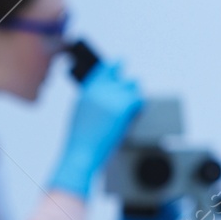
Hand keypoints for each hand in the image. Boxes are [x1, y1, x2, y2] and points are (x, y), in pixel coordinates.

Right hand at [49, 60, 142, 198]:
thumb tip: (106, 96)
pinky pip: (139, 99)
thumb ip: (93, 100)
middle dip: (127, 85)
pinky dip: (140, 107)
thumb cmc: (80, 141)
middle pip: (121, 74)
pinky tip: (135, 116)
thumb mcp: (81, 113)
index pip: (104, 68)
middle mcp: (98, 89)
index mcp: (86, 90)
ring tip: (131, 110)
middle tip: (130, 97)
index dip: (114, 66)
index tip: (120, 65)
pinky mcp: (122, 106)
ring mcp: (111, 96)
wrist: (81, 154)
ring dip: (134, 96)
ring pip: (134, 84)